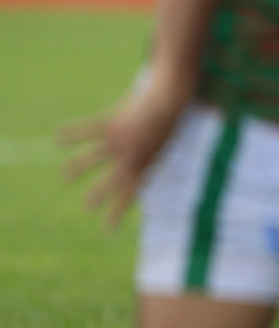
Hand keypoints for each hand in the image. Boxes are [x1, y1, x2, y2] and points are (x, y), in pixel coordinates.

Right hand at [60, 75, 186, 227]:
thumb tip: (150, 175)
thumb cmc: (172, 120)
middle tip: (87, 208)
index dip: (117, 211)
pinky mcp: (110, 124)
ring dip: (77, 169)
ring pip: (91, 159)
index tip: (107, 229)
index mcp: (145, 164)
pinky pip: (86, 130)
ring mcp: (118, 141)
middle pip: (110, 182)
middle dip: (98, 196)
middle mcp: (129, 157)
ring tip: (66, 178)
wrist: (170, 98)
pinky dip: (72, 133)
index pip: (129, 194)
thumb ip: (152, 159)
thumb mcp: (166, 145)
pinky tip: (57, 136)